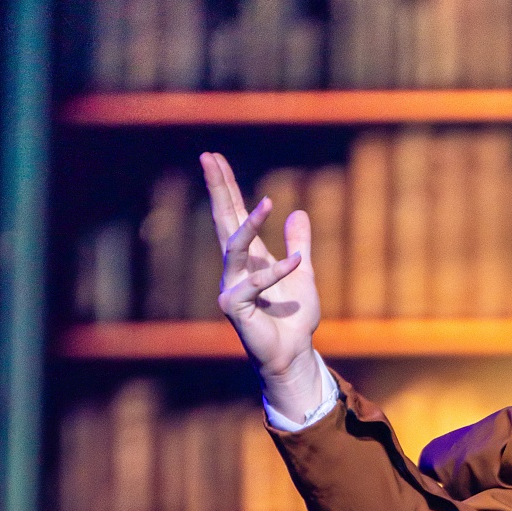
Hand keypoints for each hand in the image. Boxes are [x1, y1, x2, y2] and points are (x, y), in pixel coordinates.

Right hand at [199, 150, 326, 420]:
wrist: (293, 354)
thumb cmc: (295, 319)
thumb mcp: (303, 274)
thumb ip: (298, 243)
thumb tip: (297, 213)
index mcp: (248, 258)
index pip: (232, 215)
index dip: (224, 187)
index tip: (214, 158)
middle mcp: (234, 268)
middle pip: (223, 220)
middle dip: (218, 189)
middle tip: (208, 156)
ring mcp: (230, 286)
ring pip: (235, 247)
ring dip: (249, 224)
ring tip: (265, 203)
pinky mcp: (235, 305)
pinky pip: (256, 281)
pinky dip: (278, 271)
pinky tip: (296, 262)